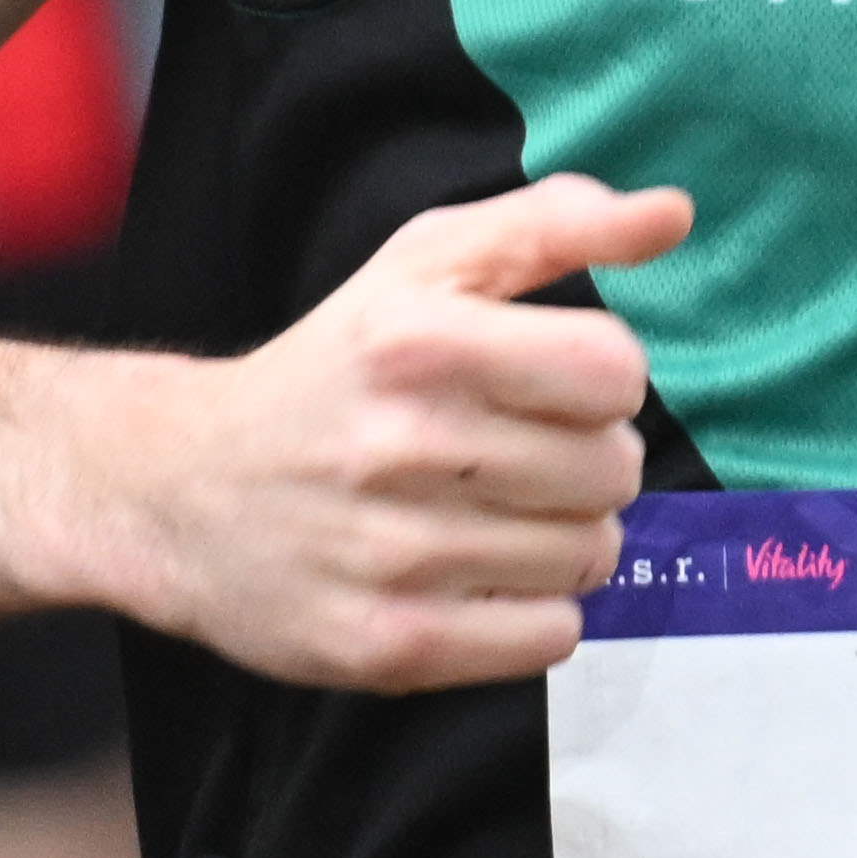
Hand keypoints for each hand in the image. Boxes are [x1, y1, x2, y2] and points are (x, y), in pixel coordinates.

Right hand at [92, 174, 692, 690]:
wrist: (181, 490)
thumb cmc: (335, 365)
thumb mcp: (423, 264)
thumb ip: (554, 224)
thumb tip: (675, 213)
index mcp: (418, 338)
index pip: (614, 368)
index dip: (604, 377)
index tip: (552, 382)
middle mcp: (403, 443)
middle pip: (615, 470)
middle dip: (589, 461)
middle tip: (520, 455)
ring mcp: (393, 553)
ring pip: (591, 558)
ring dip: (565, 538)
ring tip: (495, 514)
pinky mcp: (388, 644)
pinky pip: (550, 639)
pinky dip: (536, 611)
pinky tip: (479, 576)